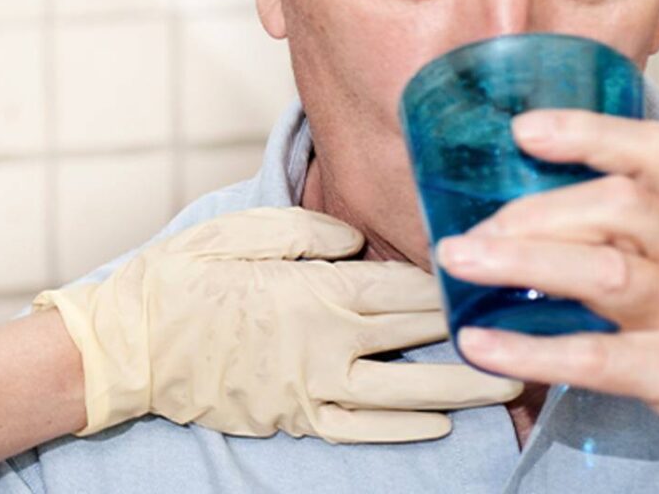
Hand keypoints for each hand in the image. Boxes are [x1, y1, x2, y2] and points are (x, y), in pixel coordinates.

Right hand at [38, 206, 520, 442]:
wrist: (126, 346)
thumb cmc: (178, 278)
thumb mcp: (237, 230)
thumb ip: (305, 232)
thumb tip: (356, 239)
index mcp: (317, 292)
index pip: (406, 287)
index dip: (455, 282)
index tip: (497, 274)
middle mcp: (326, 344)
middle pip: (420, 341)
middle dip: (476, 334)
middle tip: (532, 328)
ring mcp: (313, 388)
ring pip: (407, 394)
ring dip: (462, 389)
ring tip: (510, 385)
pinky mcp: (295, 417)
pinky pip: (362, 428)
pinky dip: (404, 428)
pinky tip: (438, 423)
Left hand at [437, 110, 658, 491]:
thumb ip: (637, 243)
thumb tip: (529, 224)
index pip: (654, 153)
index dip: (588, 132)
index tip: (524, 130)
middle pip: (619, 204)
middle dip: (534, 209)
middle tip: (473, 231)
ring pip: (605, 270)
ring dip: (520, 259)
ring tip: (459, 261)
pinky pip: (595, 357)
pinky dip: (529, 350)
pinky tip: (480, 345)